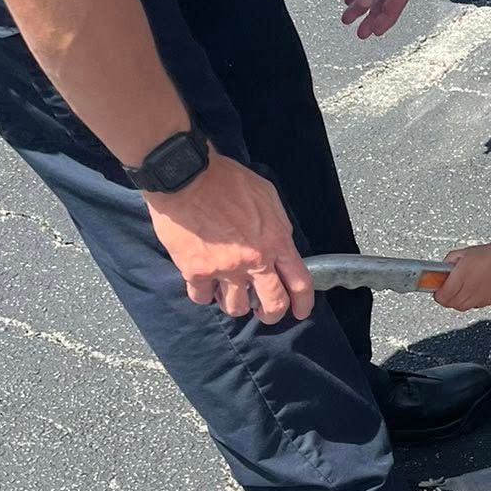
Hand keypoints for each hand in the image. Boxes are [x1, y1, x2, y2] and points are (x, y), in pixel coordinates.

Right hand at [145, 151, 314, 323]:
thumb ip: (277, 225)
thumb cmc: (226, 180)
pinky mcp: (195, 271)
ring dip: (237, 305)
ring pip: (237, 307)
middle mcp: (254, 261)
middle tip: (266, 313)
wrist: (186, 176)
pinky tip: (206, 286)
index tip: (300, 311)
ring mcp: (224, 269)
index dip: (304, 303)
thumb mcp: (266, 196)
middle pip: (273, 304)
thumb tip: (280, 244)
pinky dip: (205, 295)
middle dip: (272, 314)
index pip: (300, 282)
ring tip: (232, 295)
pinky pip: (203, 298)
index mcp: (276, 241)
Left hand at [434, 236, 490, 312]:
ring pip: (462, 307)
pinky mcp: (489, 301)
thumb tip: (443, 269)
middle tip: (446, 290)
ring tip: (459, 291)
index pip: (441, 296)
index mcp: (461, 276)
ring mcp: (480, 297)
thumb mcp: (463, 253)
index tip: (437, 287)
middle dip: (446, 298)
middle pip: (450, 304)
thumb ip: (449, 262)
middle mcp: (470, 290)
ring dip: (457, 301)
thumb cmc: (490, 254)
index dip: (437, 292)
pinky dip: (471, 301)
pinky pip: (474, 305)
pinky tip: (472, 291)